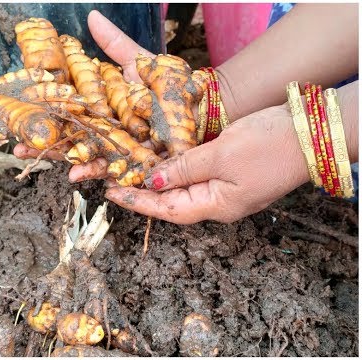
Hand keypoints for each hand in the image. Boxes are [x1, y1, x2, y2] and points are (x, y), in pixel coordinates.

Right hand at [13, 10, 154, 161]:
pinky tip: (76, 174)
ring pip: (86, 157)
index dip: (45, 117)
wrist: (198, 104)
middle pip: (72, 139)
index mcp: (103, 109)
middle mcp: (107, 131)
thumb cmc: (167, 84)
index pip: (68, 115)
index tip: (17, 118)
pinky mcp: (135, 163)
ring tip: (39, 160)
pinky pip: (113, 169)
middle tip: (17, 148)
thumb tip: (92, 16)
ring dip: (63, 161)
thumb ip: (116, 45)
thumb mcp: (139, 62)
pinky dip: (95, 171)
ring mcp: (120, 148)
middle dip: (45, 145)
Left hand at [103, 104, 310, 223]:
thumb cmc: (268, 146)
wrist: (311, 132)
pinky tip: (164, 160)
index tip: (112, 193)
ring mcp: (227, 188)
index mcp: (217, 206)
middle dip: (143, 193)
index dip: (138, 201)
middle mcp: (220, 202)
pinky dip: (176, 169)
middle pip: (173, 202)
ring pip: (184, 188)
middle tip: (116, 179)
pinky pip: (196, 175)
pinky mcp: (232, 172)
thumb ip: (184, 168)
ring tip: (133, 170)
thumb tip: (155, 181)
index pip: (167, 210)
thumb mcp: (220, 155)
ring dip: (159, 180)